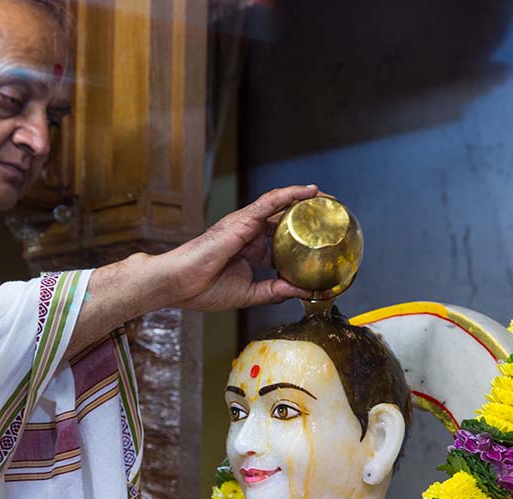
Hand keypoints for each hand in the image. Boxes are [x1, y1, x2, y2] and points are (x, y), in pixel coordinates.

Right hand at [155, 184, 319, 311]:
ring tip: (330, 199)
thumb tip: (305, 290)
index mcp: (251, 250)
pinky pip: (271, 202)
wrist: (179, 283)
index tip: (324, 242)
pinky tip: (310, 191)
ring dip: (307, 201)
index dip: (304, 239)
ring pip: (282, 206)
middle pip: (286, 220)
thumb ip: (276, 290)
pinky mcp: (242, 220)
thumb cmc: (203, 289)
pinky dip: (291, 194)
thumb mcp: (249, 293)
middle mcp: (250, 234)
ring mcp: (246, 225)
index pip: (283, 240)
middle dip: (310, 216)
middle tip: (334, 216)